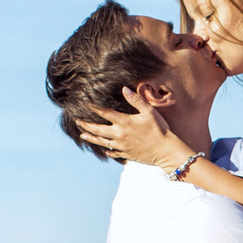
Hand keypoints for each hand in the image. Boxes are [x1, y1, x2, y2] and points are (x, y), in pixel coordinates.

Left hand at [74, 91, 193, 170]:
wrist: (165, 150)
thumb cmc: (159, 129)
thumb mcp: (149, 111)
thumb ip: (136, 100)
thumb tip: (124, 89)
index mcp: (124, 122)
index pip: (104, 113)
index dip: (93, 107)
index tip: (85, 103)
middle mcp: (119, 134)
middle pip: (97, 129)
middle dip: (86, 124)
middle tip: (77, 121)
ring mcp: (121, 146)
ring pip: (101, 141)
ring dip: (91, 137)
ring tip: (82, 134)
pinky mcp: (125, 154)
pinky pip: (111, 152)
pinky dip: (105, 150)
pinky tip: (102, 149)